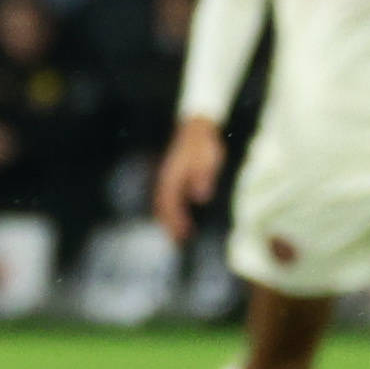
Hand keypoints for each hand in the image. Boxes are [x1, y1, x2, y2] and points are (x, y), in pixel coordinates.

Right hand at [153, 116, 226, 241]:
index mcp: (172, 177)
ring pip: (161, 203)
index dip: (176, 221)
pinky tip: (177, 215)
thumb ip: (203, 177)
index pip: (170, 204)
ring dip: (167, 218)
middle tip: (177, 241)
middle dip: (168, 224)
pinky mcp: (169, 176)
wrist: (195, 127)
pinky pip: (165, 197)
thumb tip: (200, 197)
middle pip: (161, 207)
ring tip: (176, 233)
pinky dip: (169, 209)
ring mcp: (166, 177)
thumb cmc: (203, 143)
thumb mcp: (208, 159)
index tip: (184, 234)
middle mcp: (165, 179)